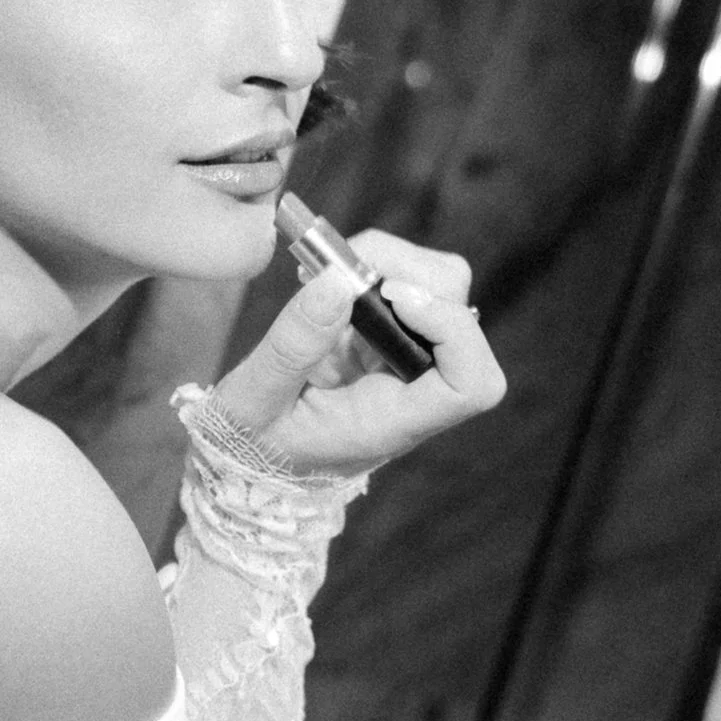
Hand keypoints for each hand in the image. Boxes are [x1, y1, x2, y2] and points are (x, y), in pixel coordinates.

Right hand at [210, 229, 504, 478]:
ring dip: (391, 263)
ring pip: (442, 291)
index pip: (473, 384)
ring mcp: (403, 362)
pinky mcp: (385, 338)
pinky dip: (372, 267)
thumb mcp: (252, 405)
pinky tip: (326, 279)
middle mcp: (412, 392)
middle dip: (410, 273)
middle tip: (343, 266)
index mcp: (392, 423)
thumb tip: (337, 284)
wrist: (247, 457)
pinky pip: (407, 286)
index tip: (394, 297)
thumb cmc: (250, 446)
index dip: (453, 330)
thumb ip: (293, 349)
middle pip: (463, 319)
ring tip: (326, 271)